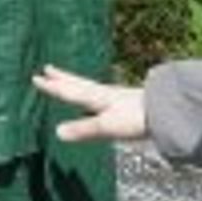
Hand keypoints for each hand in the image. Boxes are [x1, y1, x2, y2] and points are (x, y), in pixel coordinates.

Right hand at [32, 64, 147, 143]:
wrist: (166, 111)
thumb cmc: (135, 119)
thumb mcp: (106, 126)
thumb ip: (83, 129)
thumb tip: (57, 132)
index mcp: (96, 97)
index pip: (70, 91)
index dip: (53, 86)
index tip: (36, 77)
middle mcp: (104, 94)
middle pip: (78, 83)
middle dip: (62, 78)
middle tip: (48, 68)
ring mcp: (116, 97)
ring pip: (89, 87)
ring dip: (75, 83)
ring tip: (68, 80)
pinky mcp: (126, 102)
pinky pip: (100, 94)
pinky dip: (91, 93)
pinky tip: (97, 99)